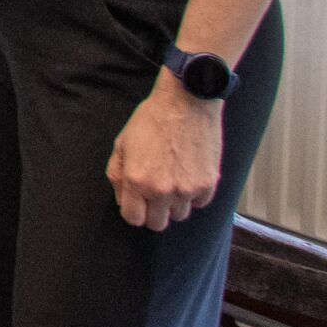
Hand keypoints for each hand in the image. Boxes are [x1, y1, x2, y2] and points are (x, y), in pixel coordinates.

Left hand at [107, 76, 223, 229]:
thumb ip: (117, 175)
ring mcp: (187, 189)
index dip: (132, 211)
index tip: (136, 202)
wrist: (186, 103)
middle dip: (152, 212)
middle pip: (157, 223)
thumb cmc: (152, 120)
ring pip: (179, 215)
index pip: (133, 218)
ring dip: (174, 204)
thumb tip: (122, 199)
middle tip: (152, 194)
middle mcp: (162, 190)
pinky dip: (193, 195)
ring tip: (171, 179)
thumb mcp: (122, 143)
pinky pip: (199, 204)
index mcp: (137, 180)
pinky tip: (187, 175)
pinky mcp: (208, 185)